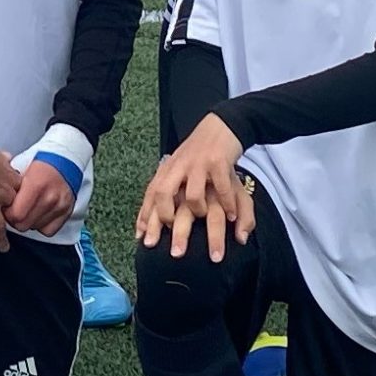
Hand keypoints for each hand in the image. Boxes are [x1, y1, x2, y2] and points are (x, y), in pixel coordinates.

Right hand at [0, 124, 20, 251]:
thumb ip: (3, 158)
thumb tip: (7, 157)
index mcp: (10, 178)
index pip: (23, 195)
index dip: (22, 202)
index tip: (21, 207)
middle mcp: (3, 194)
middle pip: (15, 213)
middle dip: (16, 223)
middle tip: (16, 231)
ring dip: (1, 239)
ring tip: (4, 249)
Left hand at [4, 162, 75, 237]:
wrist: (64, 162)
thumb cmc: (39, 166)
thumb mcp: (21, 168)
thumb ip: (9, 185)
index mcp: (37, 185)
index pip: (16, 214)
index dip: (6, 213)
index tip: (5, 207)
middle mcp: (50, 198)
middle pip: (23, 224)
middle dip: (15, 220)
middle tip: (14, 210)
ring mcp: (60, 207)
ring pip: (34, 228)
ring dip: (28, 222)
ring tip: (27, 209)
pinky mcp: (66, 213)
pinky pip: (48, 231)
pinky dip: (41, 225)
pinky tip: (38, 214)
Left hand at [135, 113, 250, 261]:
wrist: (221, 125)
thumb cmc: (199, 155)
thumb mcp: (182, 170)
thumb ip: (169, 193)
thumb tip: (153, 219)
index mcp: (168, 169)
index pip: (150, 194)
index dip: (145, 217)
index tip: (144, 241)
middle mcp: (178, 167)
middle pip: (163, 195)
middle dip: (167, 224)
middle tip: (176, 249)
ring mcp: (198, 164)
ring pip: (192, 196)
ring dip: (199, 213)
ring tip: (207, 222)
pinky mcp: (218, 161)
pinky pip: (221, 189)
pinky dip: (226, 204)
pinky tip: (232, 216)